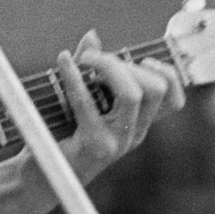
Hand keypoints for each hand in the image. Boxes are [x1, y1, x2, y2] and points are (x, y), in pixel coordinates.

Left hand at [0, 30, 185, 213]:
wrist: (41, 177)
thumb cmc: (61, 134)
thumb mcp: (82, 99)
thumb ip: (89, 68)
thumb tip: (92, 36)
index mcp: (138, 124)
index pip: (173, 99)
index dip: (166, 72)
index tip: (141, 58)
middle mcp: (133, 134)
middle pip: (154, 88)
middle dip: (126, 62)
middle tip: (92, 59)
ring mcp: (116, 142)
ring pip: (132, 94)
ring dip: (108, 66)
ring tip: (82, 60)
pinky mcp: (92, 145)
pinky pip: (87, 103)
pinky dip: (74, 75)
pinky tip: (61, 61)